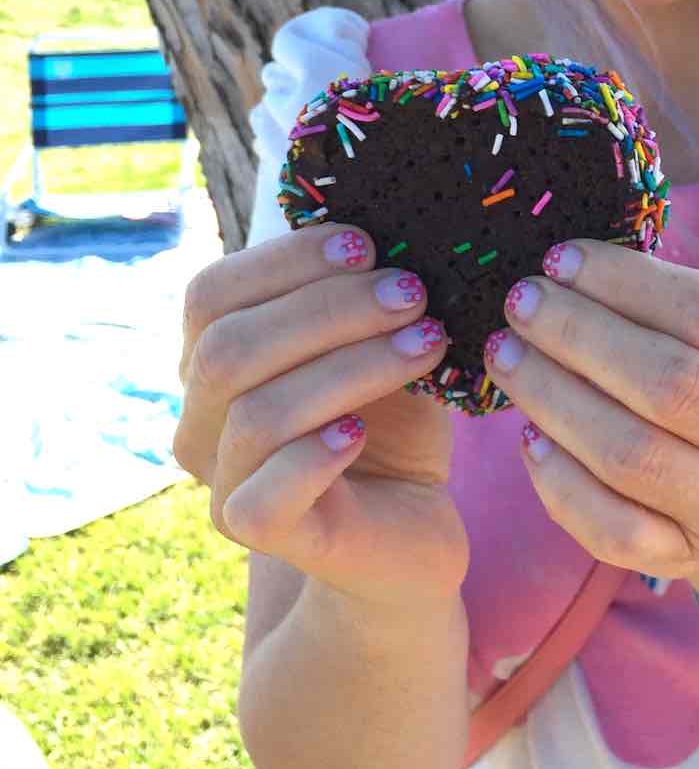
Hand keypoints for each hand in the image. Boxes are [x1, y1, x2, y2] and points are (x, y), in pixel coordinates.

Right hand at [176, 225, 466, 604]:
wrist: (411, 529)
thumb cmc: (392, 426)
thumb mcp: (379, 348)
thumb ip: (363, 300)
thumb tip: (392, 231)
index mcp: (213, 362)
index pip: (211, 294)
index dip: (285, 261)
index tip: (368, 245)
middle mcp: (201, 422)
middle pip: (229, 348)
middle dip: (329, 309)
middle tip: (412, 292)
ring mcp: (222, 483)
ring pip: (259, 413)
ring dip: (351, 367)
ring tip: (426, 344)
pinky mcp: (258, 536)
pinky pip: (265, 494)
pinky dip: (315, 454)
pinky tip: (363, 432)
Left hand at [484, 240, 698, 595]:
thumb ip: (674, 301)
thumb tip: (570, 270)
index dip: (626, 283)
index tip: (561, 260)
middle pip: (669, 384)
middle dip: (578, 335)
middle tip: (522, 303)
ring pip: (631, 455)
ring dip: (552, 396)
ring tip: (506, 355)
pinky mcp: (690, 558)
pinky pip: (610, 526)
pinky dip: (558, 479)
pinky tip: (527, 434)